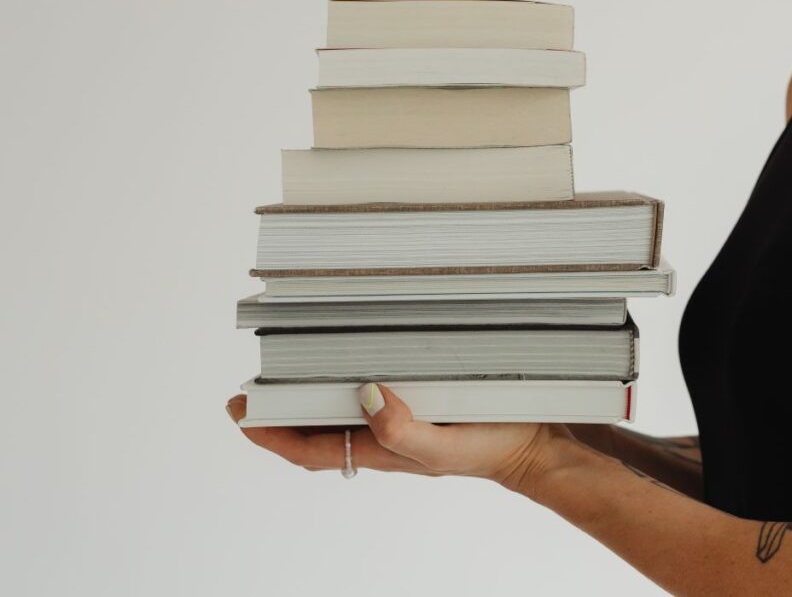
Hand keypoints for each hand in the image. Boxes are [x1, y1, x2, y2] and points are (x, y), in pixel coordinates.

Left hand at [225, 383, 573, 490]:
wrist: (539, 445)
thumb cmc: (494, 449)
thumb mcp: (445, 447)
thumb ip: (402, 430)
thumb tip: (363, 396)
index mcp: (383, 449)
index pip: (312, 448)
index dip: (271, 433)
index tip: (240, 412)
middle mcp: (387, 433)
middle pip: (320, 427)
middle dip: (284, 411)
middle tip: (256, 383)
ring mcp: (404, 415)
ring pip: (345, 408)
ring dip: (313, 391)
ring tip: (290, 366)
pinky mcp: (424, 397)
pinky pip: (377, 389)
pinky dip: (354, 374)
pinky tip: (357, 354)